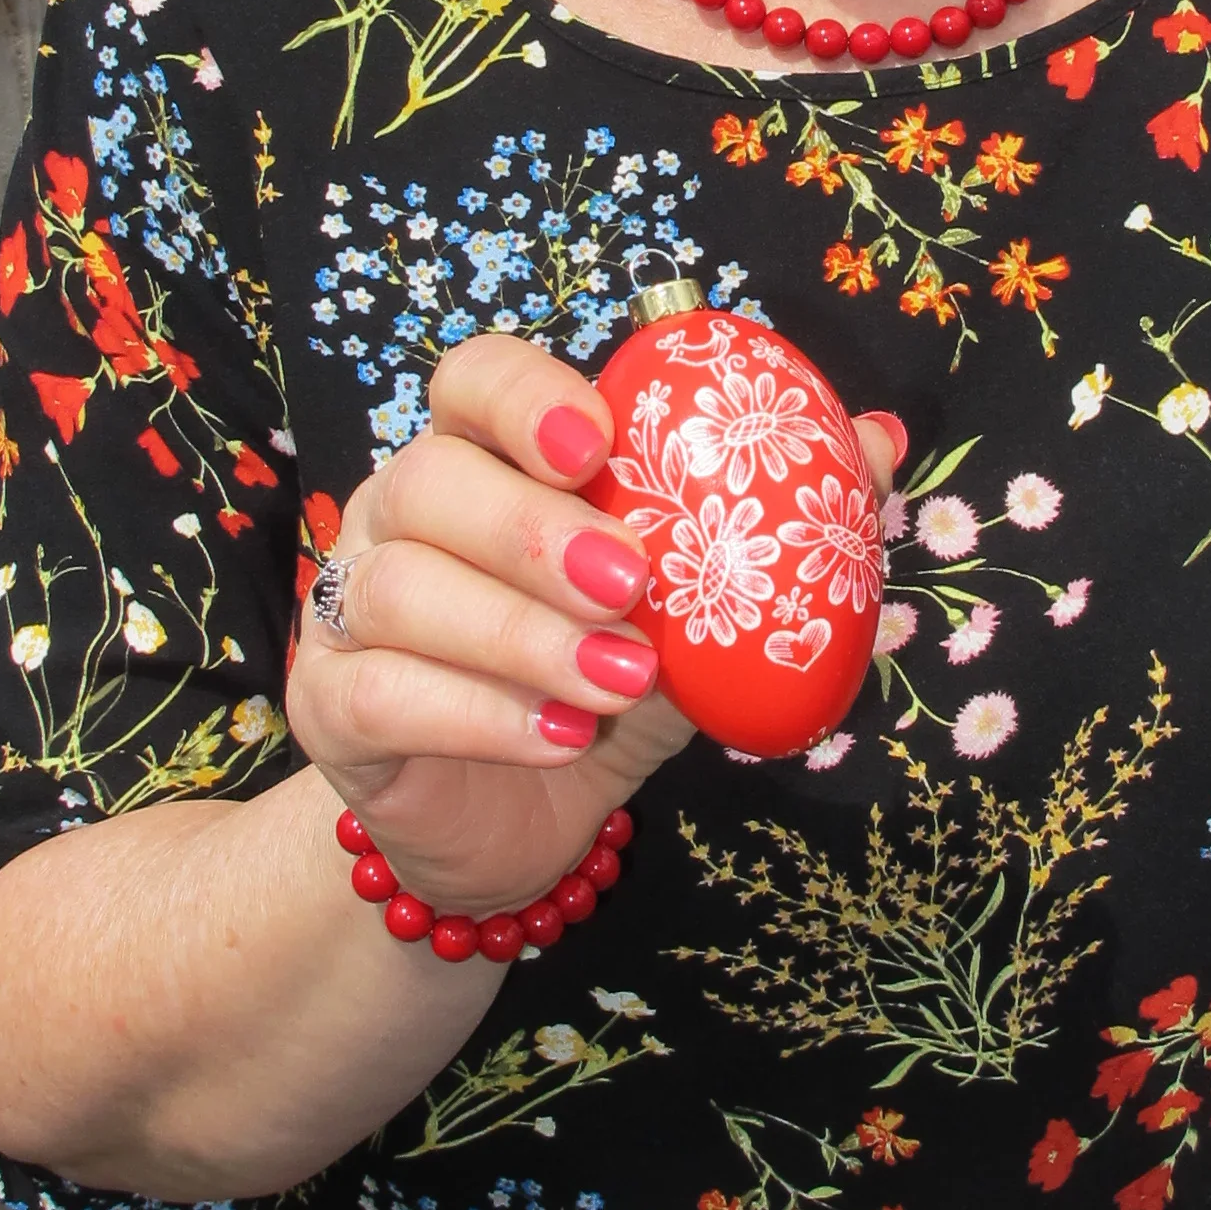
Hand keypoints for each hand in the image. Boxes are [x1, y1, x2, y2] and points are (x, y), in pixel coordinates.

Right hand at [285, 332, 897, 927]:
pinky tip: (556, 736)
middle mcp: (400, 517)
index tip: (598, 442)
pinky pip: (380, 691)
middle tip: (633, 586)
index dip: (522, 394)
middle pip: (429, 479)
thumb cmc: (600, 685)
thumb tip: (880, 437)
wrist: (515, 830)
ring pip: (400, 588)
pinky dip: (476, 712)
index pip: (469, 379)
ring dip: (520, 634)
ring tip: (617, 680)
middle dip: (533, 529)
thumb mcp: (695, 609)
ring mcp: (350, 610)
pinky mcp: (330, 707)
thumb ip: (772, 522)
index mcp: (484, 461)